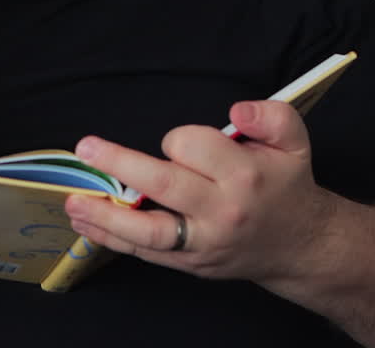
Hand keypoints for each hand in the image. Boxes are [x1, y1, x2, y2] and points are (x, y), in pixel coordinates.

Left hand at [62, 100, 339, 285]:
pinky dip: (111, 239)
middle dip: (119, 164)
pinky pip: (145, 253)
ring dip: (104, 215)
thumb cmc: (286, 185)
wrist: (301, 246)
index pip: (193, 147)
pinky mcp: (190, 263)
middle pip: (163, 185)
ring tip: (72, 200)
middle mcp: (222, 211)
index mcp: (244, 175)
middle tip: (85, 148)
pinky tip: (84, 222)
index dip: (178, 139)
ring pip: (148, 231)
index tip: (178, 142)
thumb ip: (272, 116)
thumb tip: (235, 110)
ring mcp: (203, 242)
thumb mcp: (293, 143)